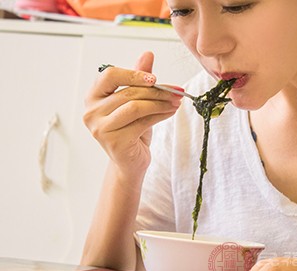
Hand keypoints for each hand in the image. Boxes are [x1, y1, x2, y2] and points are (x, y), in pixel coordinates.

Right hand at [83, 52, 181, 172]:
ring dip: (160, 103)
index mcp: (93, 97)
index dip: (133, 74)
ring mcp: (100, 128)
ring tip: (175, 102)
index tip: (154, 78)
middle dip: (157, 91)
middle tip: (177, 91)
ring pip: (136, 107)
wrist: (130, 161)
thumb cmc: (132, 129)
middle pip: (128, 92)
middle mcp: (91, 112)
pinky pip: (142, 123)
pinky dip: (160, 115)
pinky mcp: (114, 142)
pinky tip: (170, 112)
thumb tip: (147, 54)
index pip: (109, 75)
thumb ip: (138, 79)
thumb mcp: (134, 102)